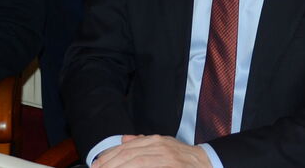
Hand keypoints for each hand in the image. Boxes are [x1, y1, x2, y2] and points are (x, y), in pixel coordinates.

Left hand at [94, 135, 210, 167]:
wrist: (208, 163)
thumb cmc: (184, 158)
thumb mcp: (164, 145)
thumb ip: (144, 143)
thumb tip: (124, 139)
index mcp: (155, 140)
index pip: (126, 147)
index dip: (109, 156)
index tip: (97, 165)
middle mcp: (160, 147)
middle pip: (129, 155)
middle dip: (110, 164)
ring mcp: (166, 158)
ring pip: (137, 163)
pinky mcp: (172, 167)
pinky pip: (150, 167)